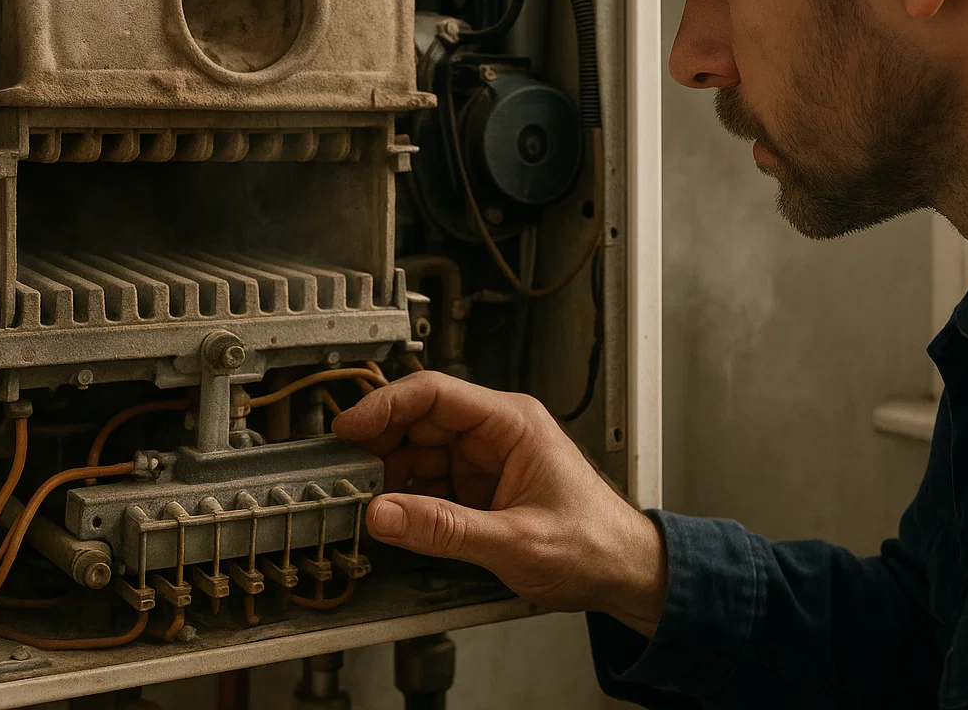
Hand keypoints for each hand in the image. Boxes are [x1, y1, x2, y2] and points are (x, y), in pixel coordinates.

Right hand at [331, 370, 667, 635]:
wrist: (625, 574)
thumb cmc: (595, 545)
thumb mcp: (516, 541)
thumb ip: (446, 529)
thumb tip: (385, 513)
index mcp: (513, 422)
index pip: (435, 393)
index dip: (385, 406)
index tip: (348, 428)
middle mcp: (496, 433)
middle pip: (419, 420)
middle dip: (379, 444)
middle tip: (341, 470)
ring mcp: (485, 460)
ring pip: (418, 452)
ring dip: (388, 474)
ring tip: (360, 498)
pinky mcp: (479, 489)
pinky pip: (429, 483)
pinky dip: (405, 498)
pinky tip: (390, 515)